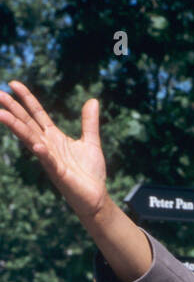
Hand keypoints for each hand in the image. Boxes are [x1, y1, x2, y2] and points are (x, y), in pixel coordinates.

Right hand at [0, 80, 108, 220]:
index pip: (36, 114)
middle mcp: (48, 146)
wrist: (96, 198)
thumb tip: (92, 100)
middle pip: (27, 123)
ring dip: (16, 127)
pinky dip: (42, 153)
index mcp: (54, 137)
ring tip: (1, 114)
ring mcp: (50, 160)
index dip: (26, 98)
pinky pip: (48, 161)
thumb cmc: (91, 173)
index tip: (13, 83)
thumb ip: (89, 122)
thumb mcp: (91, 142)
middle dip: (13, 109)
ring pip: (30, 139)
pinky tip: (36, 145)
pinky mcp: (58, 174)